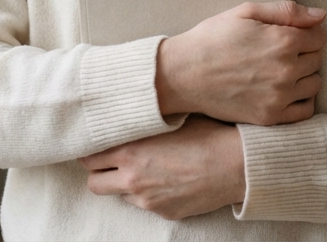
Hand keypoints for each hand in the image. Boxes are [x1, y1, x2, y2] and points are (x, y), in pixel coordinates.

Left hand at [81, 115, 244, 219]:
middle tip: (112, 160)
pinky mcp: (163, 212)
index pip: (89, 157)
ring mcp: (147, 200)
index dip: (91, 151)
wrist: (237, 165)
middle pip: (94, 183)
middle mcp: (133, 179)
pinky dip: (150, 193)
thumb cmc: (209, 134)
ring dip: (126, 183)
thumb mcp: (172, 119)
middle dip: (100, 172)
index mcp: (131, 151)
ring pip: (120, 195)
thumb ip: (144, 122)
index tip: (96, 145)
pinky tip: (170, 178)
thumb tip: (130, 113)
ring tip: (148, 167)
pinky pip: (146, 204)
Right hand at [156, 0, 325, 124]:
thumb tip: (320, 16)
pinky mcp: (269, 117)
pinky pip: (305, 111)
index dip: (307, 33)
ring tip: (282, 69)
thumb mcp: (246, 12)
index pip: (320, 37)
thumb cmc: (212, 39)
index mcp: (284, 41)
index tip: (291, 34)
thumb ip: (287, 11)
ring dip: (304, 75)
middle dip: (305, 52)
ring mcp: (279, 96)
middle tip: (280, 51)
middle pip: (317, 59)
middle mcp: (286, 70)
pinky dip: (301, 100)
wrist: (183, 75)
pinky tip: (286, 91)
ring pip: (314, 83)